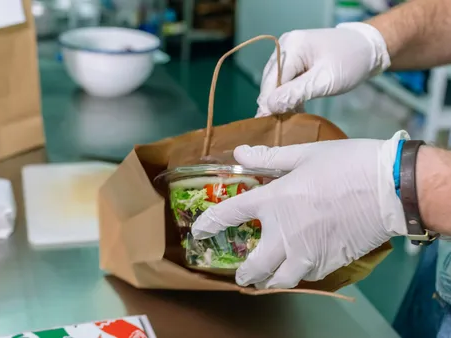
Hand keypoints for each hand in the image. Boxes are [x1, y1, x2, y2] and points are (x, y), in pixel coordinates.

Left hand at [191, 132, 407, 288]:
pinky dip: (296, 276)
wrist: (391, 188)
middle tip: (240, 274)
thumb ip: (268, 158)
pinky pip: (305, 277)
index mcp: (273, 202)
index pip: (229, 215)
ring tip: (266, 278)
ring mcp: (307, 252)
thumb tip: (240, 152)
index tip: (199, 232)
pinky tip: (296, 269)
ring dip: (268, 280)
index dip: (209, 224)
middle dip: (244, 273)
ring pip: (280, 279)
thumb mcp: (303, 155)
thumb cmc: (346, 165)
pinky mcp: (329, 262)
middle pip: (255, 265)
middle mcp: (284, 233)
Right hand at [256, 22, 390, 116]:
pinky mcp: (296, 58)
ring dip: (281, 100)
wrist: (370, 48)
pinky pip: (285, 79)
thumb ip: (296, 93)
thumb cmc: (352, 62)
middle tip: (278, 126)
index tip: (268, 125)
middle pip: (270, 80)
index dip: (269, 103)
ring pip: (276, 81)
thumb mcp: (325, 81)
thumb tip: (269, 106)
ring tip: (287, 119)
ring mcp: (289, 51)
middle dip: (274, 102)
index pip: (271, 80)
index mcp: (291, 46)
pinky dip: (289, 94)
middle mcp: (285, 45)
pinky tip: (295, 108)